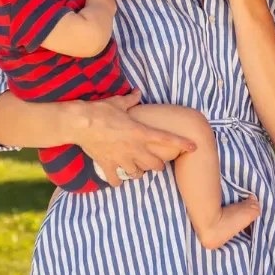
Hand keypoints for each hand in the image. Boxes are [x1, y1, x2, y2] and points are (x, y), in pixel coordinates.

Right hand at [78, 91, 194, 186]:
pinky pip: (115, 180)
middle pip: (154, 164)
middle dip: (158, 165)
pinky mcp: (107, 164)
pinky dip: (117, 182)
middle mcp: (134, 148)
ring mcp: (121, 158)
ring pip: (137, 174)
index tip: (194, 147)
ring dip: (139, 173)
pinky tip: (117, 180)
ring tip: (138, 171)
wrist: (80, 124)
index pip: (167, 139)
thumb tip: (137, 92)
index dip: (182, 143)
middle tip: (157, 164)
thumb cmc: (100, 111)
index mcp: (140, 132)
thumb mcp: (118, 102)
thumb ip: (131, 99)